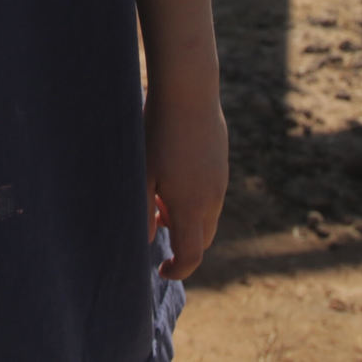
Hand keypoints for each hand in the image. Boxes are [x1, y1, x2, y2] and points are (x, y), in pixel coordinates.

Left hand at [144, 87, 228, 280]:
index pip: (192, 256)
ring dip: (188, 218)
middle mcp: (212, 198)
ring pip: (208, 214)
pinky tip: (173, 172)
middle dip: (182, 242)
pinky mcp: (221, 161)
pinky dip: (195, 197)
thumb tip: (146, 241)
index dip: (178, 270)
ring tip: (160, 194)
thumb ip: (141, 212)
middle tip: (156, 222)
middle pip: (202, 238)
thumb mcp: (142, 174)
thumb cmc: (158, 133)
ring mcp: (220, 179)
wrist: (189, 91)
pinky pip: (212, 192)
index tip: (161, 269)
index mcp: (191, 207)